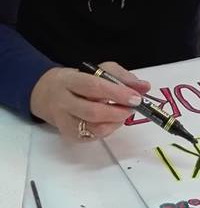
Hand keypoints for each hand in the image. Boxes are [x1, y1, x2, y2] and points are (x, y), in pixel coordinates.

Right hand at [30, 61, 150, 140]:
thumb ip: (122, 77)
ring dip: (115, 123)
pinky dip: (108, 130)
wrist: (47, 95)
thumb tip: (144, 87)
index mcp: (69, 81)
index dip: (116, 93)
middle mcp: (63, 102)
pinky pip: (92, 136)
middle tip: (134, 107)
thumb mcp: (98, 71)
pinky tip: (113, 121)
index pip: (93, 86)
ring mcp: (64, 121)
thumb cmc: (78, 81)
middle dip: (118, 112)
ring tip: (124, 113)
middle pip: (92, 111)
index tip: (136, 97)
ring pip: (93, 128)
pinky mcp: (68, 135)